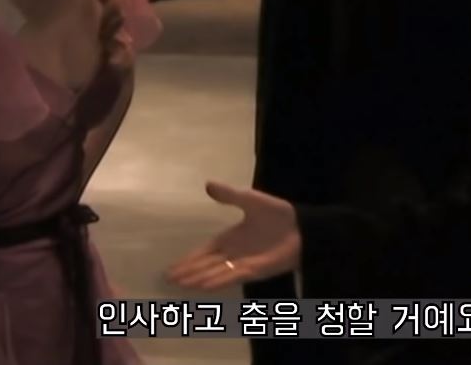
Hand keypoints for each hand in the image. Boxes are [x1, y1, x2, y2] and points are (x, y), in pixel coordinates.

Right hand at [166, 181, 300, 289]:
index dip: (189, 260)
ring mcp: (243, 263)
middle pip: (206, 265)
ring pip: (215, 273)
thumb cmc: (276, 214)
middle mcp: (233, 254)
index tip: (172, 268)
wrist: (301, 227)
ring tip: (181, 285)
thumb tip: (208, 184)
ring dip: (199, 278)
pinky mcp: (255, 270)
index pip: (204, 252)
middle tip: (168, 280)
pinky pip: (232, 276)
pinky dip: (218, 280)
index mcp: (230, 239)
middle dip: (188, 272)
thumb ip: (230, 195)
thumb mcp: (250, 199)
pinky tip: (204, 285)